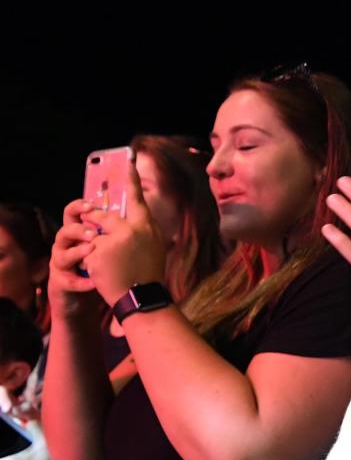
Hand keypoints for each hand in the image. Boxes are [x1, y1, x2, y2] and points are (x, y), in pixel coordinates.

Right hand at [48, 200, 105, 321]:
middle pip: (65, 231)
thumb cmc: (107, 267)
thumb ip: (115, 232)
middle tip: (92, 232)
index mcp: (82, 234)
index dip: (81, 207)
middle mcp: (68, 246)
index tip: (93, 204)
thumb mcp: (112, 247)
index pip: (74, 214)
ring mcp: (62, 264)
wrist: (97, 295)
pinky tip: (92, 284)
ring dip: (77, 252)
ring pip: (61, 254)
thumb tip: (129, 216)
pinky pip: (68, 280)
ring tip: (91, 252)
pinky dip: (81, 282)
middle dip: (76, 229)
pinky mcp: (61, 282)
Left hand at [80, 161, 166, 307]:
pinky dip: (90, 262)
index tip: (129, 162)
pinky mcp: (98, 253)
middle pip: (102, 216)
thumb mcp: (154, 247)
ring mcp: (113, 241)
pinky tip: (102, 274)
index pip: (137, 199)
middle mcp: (130, 230)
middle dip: (92, 223)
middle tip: (90, 229)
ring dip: (94, 248)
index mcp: (146, 227)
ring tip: (107, 264)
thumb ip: (142, 230)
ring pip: (92, 235)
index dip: (132, 180)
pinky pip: (87, 251)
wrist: (141, 297)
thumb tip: (130, 218)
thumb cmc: (149, 274)